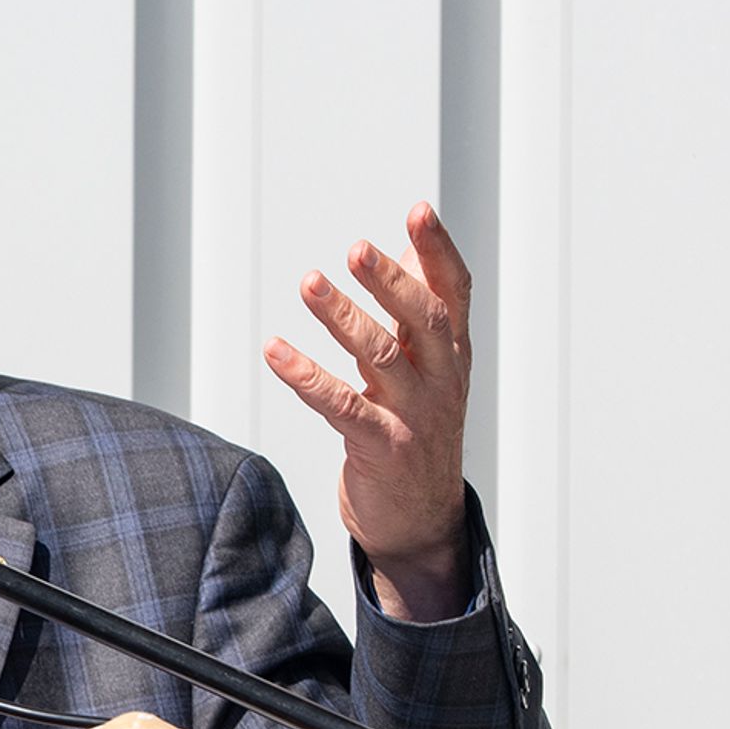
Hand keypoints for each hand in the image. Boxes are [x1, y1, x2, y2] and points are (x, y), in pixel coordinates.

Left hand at [264, 202, 476, 622]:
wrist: (420, 518)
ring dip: (344, 318)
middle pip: (424, 320)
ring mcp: (414, 415)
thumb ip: (415, 312)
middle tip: (357, 249)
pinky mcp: (382, 448)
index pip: (453, 292)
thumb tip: (405, 249)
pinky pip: (341, 406)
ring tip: (311, 283)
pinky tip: (276, 351)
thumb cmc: (416, 430)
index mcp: (452, 354)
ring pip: (382, 357)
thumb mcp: (425, 368)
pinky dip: (306, 377)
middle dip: (391, 282)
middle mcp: (441, 379)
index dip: (437, 251)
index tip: (418, 210)